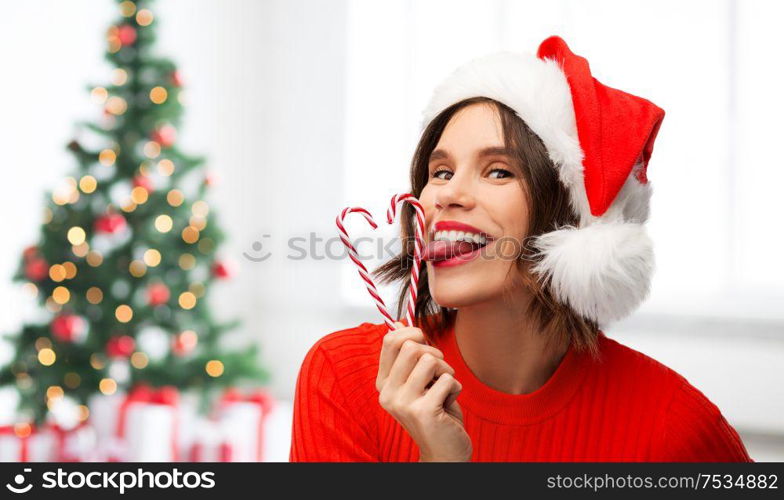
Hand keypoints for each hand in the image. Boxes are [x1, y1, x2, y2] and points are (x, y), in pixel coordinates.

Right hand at [376, 321, 471, 461]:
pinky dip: (455, 388)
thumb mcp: (417, 381)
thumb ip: (407, 355)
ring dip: (446, 371)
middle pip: (412, 347)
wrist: (443, 450)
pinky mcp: (423, 411)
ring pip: (431, 360)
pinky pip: (448, 380)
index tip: (424, 339)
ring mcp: (403, 403)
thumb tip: (398, 323)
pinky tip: (448, 404)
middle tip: (439, 372)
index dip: (412, 332)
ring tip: (443, 388)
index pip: (390, 341)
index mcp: (383, 383)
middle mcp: (388, 393)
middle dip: (434, 354)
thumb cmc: (434, 411)